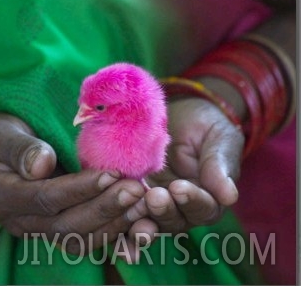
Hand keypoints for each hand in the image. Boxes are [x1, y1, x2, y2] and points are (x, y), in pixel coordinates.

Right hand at [0, 112, 145, 253]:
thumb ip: (17, 148)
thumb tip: (42, 165)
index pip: (45, 198)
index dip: (80, 189)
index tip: (112, 174)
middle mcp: (17, 219)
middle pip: (65, 225)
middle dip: (104, 208)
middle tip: (136, 190)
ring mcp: (33, 227)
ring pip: (77, 238)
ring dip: (113, 225)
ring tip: (142, 205)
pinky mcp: (49, 226)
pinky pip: (81, 238)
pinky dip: (110, 233)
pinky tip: (134, 220)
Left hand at [126, 98, 243, 254]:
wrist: (177, 115)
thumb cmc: (204, 127)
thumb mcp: (219, 140)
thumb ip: (221, 166)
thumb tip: (229, 196)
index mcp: (207, 199)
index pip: (203, 208)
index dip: (192, 200)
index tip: (179, 187)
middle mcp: (180, 209)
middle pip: (173, 220)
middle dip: (163, 211)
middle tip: (154, 198)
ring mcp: (153, 204)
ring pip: (147, 221)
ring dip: (138, 221)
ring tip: (131, 210)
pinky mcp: (130, 195)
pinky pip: (123, 211)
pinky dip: (117, 220)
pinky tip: (108, 221)